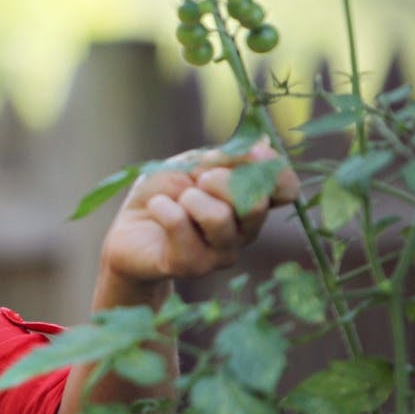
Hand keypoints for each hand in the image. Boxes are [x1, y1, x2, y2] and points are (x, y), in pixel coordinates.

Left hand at [99, 140, 299, 286]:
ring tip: (176, 200)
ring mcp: (221, 254)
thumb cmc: (165, 194)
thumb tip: (260, 147)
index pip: (286, 190)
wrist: (128, 229)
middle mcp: (244, 233)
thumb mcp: (193, 165)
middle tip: (198, 180)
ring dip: (190, 198)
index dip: (274, 170)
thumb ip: (226, 158)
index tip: (253, 153)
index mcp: (251, 204)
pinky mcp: (191, 266)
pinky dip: (164, 207)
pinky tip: (157, 208)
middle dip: (221, 181)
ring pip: (219, 218)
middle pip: (255, 204)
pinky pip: (181, 226)